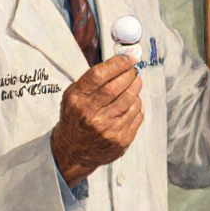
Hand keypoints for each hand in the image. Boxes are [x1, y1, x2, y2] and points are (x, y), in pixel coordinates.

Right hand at [51, 55, 143, 185]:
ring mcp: (108, 128)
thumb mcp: (73, 97)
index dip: (117, 64)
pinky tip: (132, 103)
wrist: (73, 151)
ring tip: (134, 83)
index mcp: (77, 100)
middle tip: (133, 71)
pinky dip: (137, 105)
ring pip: (131, 100)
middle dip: (130, 75)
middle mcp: (91, 114)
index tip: (129, 59)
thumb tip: (120, 62)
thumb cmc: (75, 119)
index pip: (99, 75)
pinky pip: (137, 115)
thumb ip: (91, 80)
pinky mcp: (121, 139)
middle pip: (117, 87)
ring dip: (136, 88)